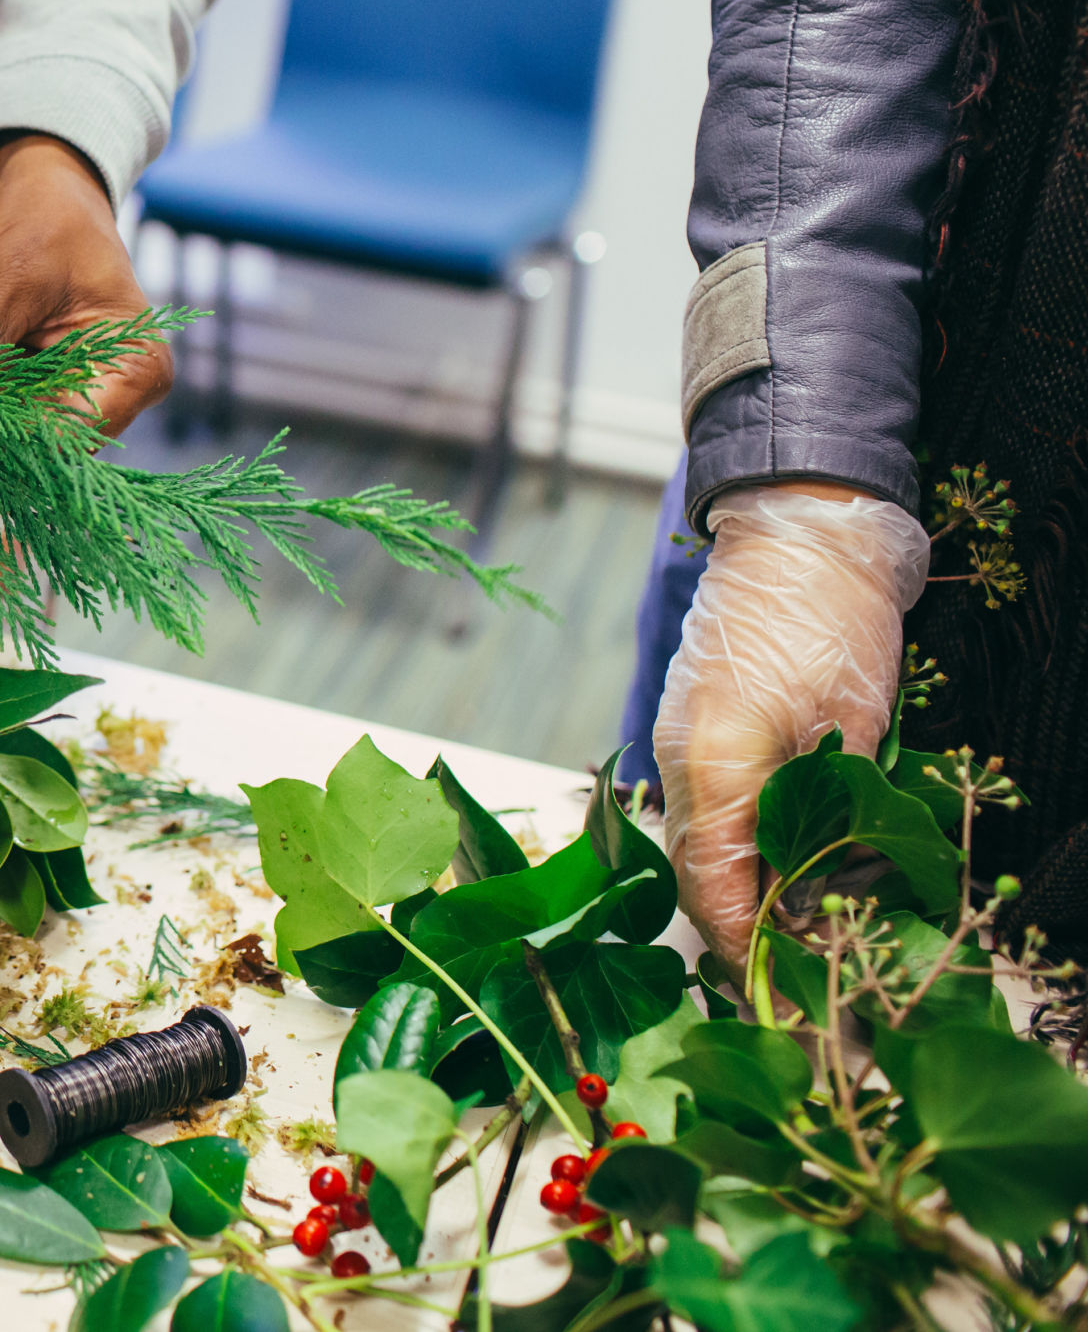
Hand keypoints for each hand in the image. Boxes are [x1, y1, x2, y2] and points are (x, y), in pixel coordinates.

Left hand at [0, 132, 168, 486]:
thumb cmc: (46, 214)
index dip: (1, 445)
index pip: (69, 430)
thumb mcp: (13, 272)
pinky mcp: (24, 390)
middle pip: (34, 448)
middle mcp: (105, 393)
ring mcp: (64, 395)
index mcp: (134, 369)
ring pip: (4, 444)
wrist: (32, 185)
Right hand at [652, 482, 930, 979]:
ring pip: (702, 845)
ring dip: (741, 897)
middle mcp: (683, 762)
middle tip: (792, 989)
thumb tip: (811, 896)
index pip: (714, 888)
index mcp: (714, 765)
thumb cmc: (831, 621)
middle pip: (697, 876)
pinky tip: (785, 871)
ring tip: (794, 940)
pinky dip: (742, 852)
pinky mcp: (698, 728)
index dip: (747, 952)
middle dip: (741, 937)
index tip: (781, 1000)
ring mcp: (683, 743)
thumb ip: (824, 816)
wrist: (802, 531)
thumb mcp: (849, 728)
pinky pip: (709, 810)